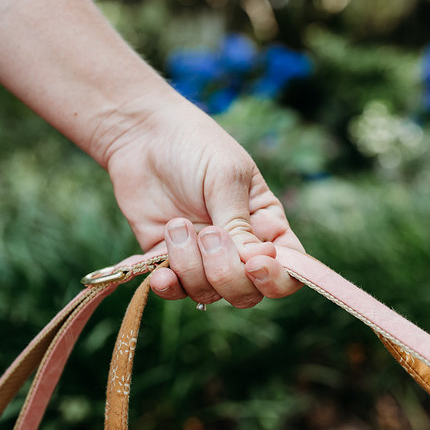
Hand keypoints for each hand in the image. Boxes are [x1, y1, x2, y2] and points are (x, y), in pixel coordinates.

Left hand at [105, 91, 303, 307]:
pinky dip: (166, 286)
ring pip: (208, 294)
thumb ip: (239, 224)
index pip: (287, 269)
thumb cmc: (194, 146)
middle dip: (226, 273)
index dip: (276, 278)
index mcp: (266, 224)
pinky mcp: (167, 260)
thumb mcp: (226, 177)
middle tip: (208, 234)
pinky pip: (173, 289)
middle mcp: (237, 248)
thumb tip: (256, 263)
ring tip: (176, 225)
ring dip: (190, 266)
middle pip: (247, 292)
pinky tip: (158, 273)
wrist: (142, 136)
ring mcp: (202, 258)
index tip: (255, 263)